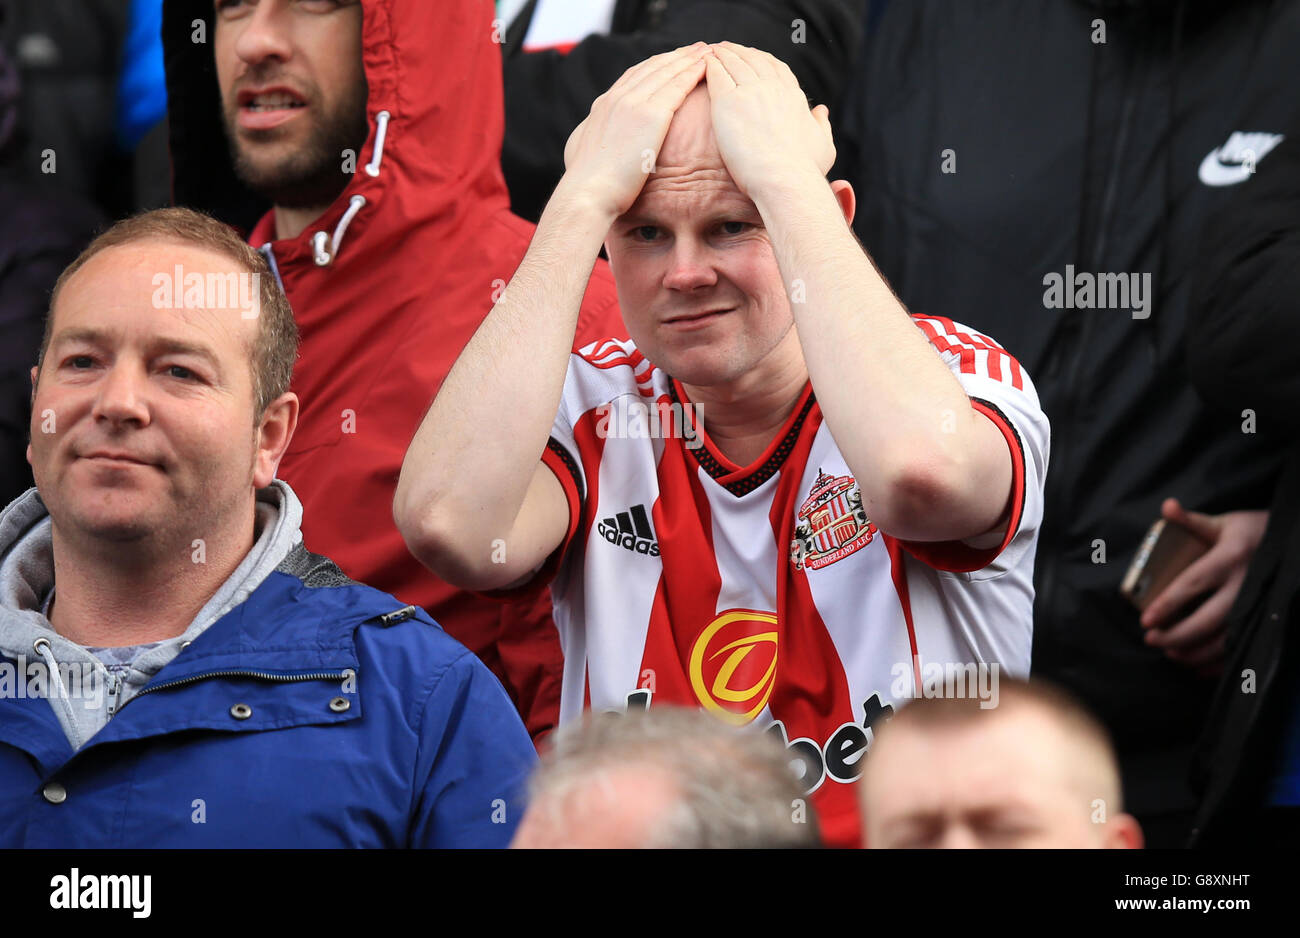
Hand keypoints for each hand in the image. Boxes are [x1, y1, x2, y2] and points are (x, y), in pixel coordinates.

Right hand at [560, 43, 710, 218]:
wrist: (588, 192)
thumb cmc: (588, 184)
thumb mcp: (583, 151)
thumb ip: (593, 136)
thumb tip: (590, 138)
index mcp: (604, 106)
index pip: (634, 75)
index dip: (656, 65)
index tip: (672, 59)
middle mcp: (618, 98)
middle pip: (652, 67)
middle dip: (675, 55)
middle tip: (695, 48)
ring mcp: (633, 104)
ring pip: (666, 72)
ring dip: (688, 58)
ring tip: (706, 51)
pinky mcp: (650, 116)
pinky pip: (677, 87)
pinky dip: (692, 73)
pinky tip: (705, 67)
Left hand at [704, 42, 835, 199]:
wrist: (785, 179)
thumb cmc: (805, 171)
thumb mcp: (824, 145)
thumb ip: (822, 124)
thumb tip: (822, 110)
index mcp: (793, 96)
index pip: (777, 68)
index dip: (763, 60)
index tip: (753, 57)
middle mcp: (773, 88)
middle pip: (754, 60)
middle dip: (740, 51)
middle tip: (727, 48)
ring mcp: (750, 91)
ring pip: (733, 62)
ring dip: (722, 54)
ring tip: (712, 51)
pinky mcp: (728, 102)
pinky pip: (716, 74)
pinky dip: (710, 65)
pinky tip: (703, 63)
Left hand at [1140, 498, 1268, 674]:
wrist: (1296, 546)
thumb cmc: (1253, 532)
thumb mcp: (1225, 523)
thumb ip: (1192, 521)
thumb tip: (1167, 506)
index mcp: (1230, 559)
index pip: (1192, 585)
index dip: (1168, 604)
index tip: (1146, 620)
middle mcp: (1245, 586)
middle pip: (1207, 620)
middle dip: (1177, 635)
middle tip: (1152, 640)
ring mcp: (1259, 607)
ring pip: (1225, 640)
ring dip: (1196, 652)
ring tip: (1171, 654)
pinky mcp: (1267, 621)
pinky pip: (1243, 648)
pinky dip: (1220, 664)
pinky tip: (1199, 668)